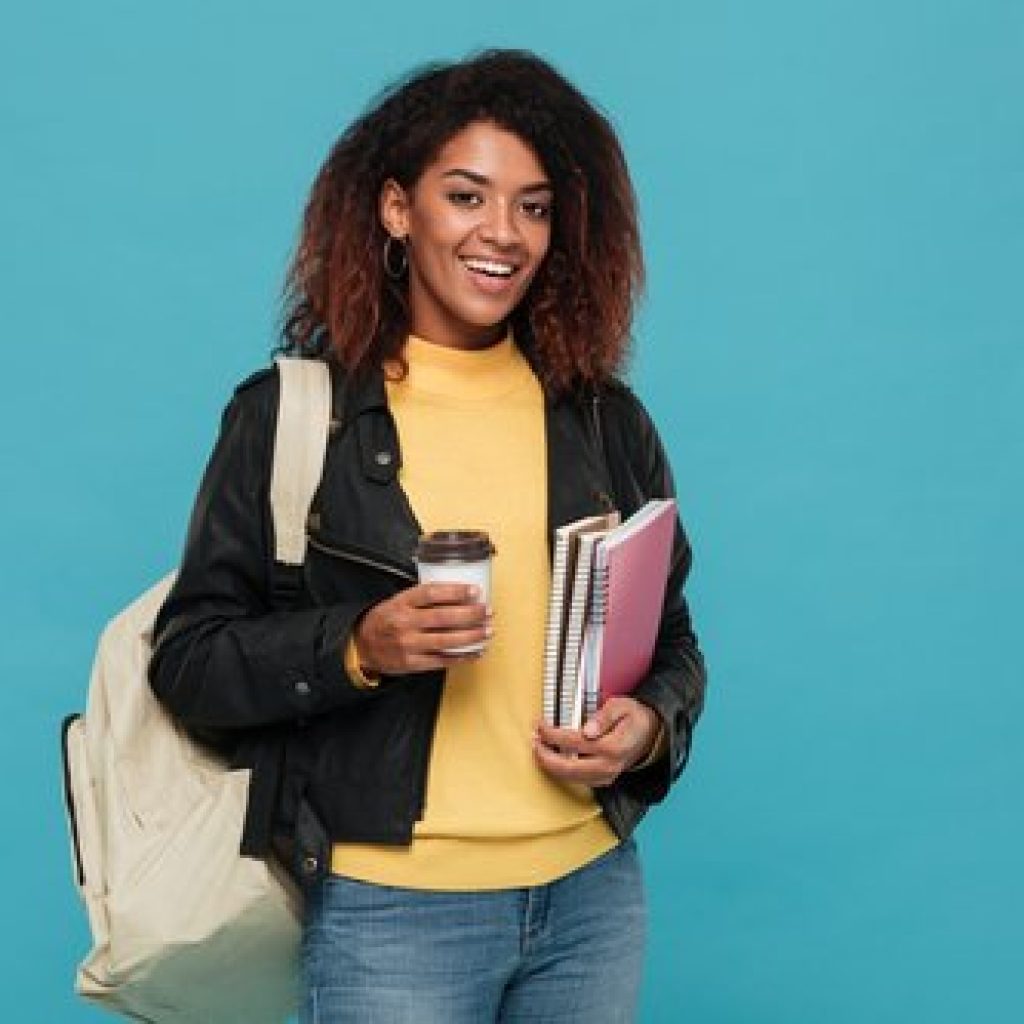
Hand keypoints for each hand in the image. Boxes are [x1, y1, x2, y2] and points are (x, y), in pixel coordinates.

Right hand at [353, 583, 491, 675]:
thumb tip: (461, 594)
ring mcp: (409, 645)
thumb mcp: (398, 601)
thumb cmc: (387, 619)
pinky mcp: (413, 664)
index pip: (432, 593)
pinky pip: (443, 660)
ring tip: (488, 630)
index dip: (456, 591)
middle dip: (470, 614)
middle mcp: (405, 623)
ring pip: (447, 640)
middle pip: (444, 617)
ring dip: (472, 636)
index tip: (476, 591)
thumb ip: (423, 598)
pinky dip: (463, 657)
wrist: (363, 646)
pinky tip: (477, 651)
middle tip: (487, 611)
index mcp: (401, 602)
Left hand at [532, 697, 660, 787]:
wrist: (649, 734)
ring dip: (550, 765)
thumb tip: (587, 730)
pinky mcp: (602, 780)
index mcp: (613, 747)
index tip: (540, 725)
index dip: (553, 735)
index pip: (574, 742)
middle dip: (545, 756)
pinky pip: (576, 780)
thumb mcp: (622, 706)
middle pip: (568, 768)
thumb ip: (604, 717)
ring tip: (537, 748)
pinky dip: (560, 771)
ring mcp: (606, 776)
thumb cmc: (633, 717)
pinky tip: (551, 758)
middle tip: (533, 741)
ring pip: (570, 778)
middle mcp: (608, 766)